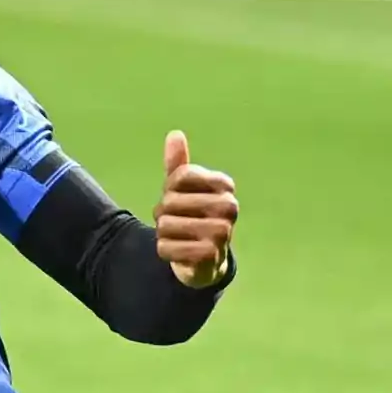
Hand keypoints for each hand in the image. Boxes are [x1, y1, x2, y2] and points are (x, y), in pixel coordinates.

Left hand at [154, 131, 237, 288]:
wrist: (205, 258)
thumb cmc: (192, 215)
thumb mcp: (182, 188)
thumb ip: (177, 163)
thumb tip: (175, 134)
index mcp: (224, 185)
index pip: (180, 175)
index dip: (169, 188)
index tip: (179, 196)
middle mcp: (229, 207)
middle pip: (169, 201)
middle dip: (163, 213)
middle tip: (177, 220)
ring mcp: (223, 232)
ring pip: (166, 224)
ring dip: (163, 233)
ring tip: (179, 236)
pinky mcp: (211, 256)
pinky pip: (166, 247)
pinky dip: (165, 250)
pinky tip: (179, 252)